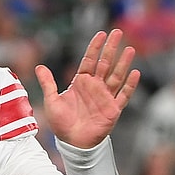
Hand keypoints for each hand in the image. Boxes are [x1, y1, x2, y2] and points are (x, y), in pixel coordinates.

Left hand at [35, 29, 138, 147]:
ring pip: (117, 76)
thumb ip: (48, 83)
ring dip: (123, 63)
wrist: (72, 142)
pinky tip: (135, 73)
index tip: (101, 34)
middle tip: (118, 32)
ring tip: (130, 49)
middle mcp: (95, 87)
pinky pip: (123, 95)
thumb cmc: (62, 123)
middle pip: (105, 63)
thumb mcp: (52, 101)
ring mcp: (105, 97)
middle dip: (111, 48)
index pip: (89, 60)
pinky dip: (130, 85)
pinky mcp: (113, 109)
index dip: (95, 47)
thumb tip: (39, 66)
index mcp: (81, 83)